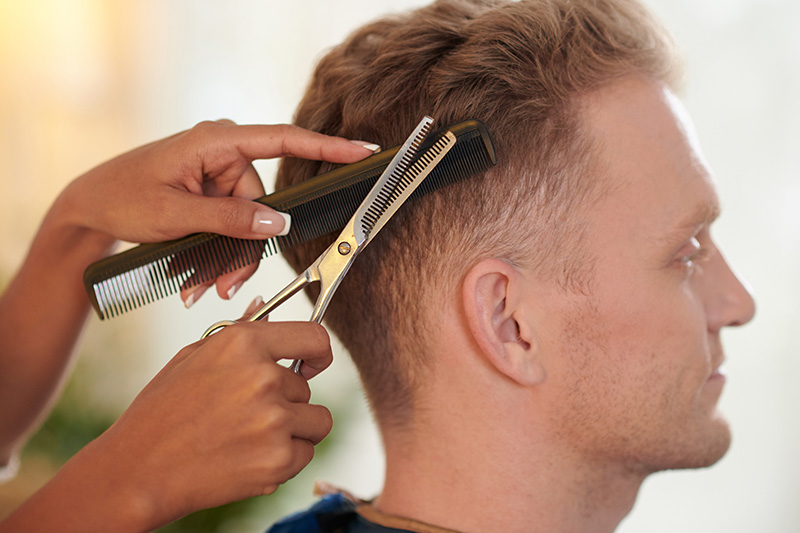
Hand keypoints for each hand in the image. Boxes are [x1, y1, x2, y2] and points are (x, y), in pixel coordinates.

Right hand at [0, 319, 334, 531]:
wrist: (138, 472)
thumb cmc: (161, 413)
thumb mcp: (193, 357)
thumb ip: (237, 332)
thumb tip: (263, 304)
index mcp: (243, 343)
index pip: (315, 337)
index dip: (319, 353)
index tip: (313, 365)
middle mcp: (264, 376)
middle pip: (307, 388)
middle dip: (284, 402)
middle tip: (242, 417)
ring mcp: (273, 420)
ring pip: (315, 421)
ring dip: (293, 430)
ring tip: (248, 438)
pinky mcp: (278, 460)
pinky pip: (305, 454)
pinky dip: (284, 460)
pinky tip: (247, 458)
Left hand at [56, 120, 376, 302]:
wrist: (90, 210)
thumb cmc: (123, 198)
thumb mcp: (177, 214)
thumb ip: (231, 218)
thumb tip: (280, 223)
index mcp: (217, 142)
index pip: (284, 140)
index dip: (327, 147)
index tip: (363, 151)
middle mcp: (223, 154)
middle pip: (262, 205)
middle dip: (245, 249)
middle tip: (223, 285)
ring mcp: (217, 176)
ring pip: (247, 224)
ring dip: (227, 260)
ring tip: (200, 288)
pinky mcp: (211, 195)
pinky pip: (230, 228)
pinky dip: (216, 256)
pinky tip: (196, 279)